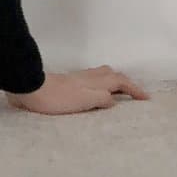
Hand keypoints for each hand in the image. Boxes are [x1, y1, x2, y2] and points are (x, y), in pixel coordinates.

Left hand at [5, 67, 150, 114]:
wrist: (30, 87)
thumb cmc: (56, 98)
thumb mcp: (83, 101)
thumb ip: (101, 98)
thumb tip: (115, 100)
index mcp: (95, 82)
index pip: (120, 82)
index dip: (134, 90)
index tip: (146, 99)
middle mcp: (88, 77)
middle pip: (112, 75)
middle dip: (125, 83)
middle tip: (135, 94)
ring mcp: (77, 78)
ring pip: (101, 76)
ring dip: (113, 82)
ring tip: (119, 93)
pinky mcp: (67, 82)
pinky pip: (92, 80)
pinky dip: (101, 84)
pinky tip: (95, 92)